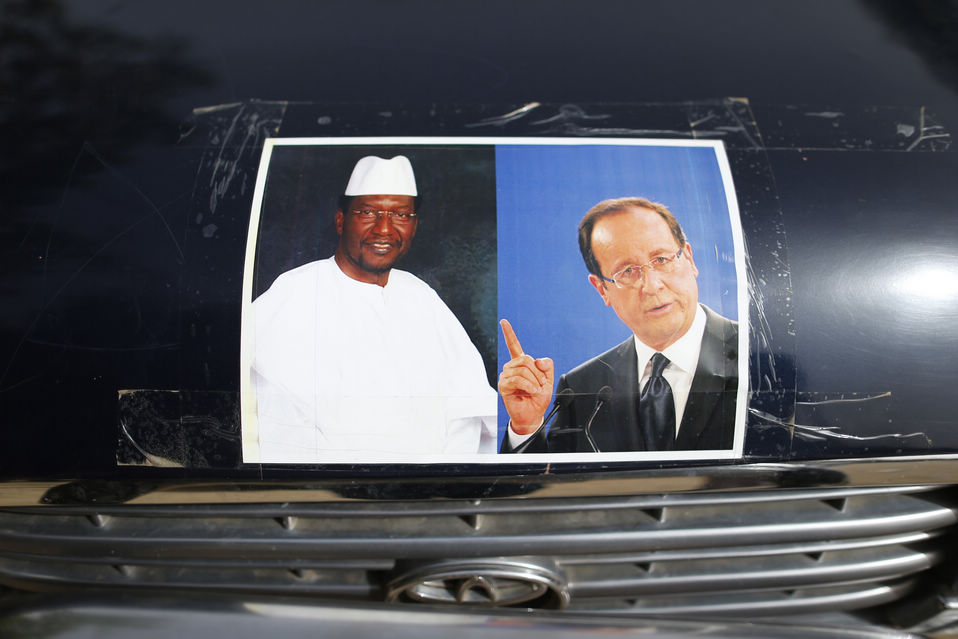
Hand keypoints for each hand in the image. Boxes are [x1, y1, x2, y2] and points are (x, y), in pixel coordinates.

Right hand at [497, 319, 554, 434]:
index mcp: (521, 364)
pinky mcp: (503, 385)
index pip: (514, 345)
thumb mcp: (548, 380)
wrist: (533, 415)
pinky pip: (517, 379)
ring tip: (535, 390)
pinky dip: (528, 385)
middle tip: (541, 385)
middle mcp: (512, 368)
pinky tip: (531, 391)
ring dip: (534, 381)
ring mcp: (506, 376)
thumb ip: (547, 366)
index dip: (509, 333)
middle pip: (526, 359)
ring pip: (523, 369)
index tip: (503, 322)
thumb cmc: (538, 399)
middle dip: (538, 373)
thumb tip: (537, 360)